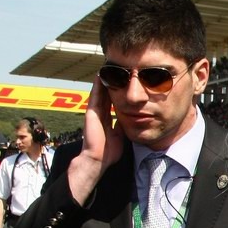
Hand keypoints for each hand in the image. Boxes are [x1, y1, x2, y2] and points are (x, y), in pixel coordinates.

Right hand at [67, 77, 125, 204]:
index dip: (119, 93)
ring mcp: (95, 113)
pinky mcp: (91, 113)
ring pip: (101, 93)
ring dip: (105, 81)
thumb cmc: (110, 151)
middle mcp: (101, 114)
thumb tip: (135, 119)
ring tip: (109, 69)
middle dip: (113, 84)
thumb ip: (125, 126)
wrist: (99, 159)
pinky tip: (101, 76)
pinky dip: (98, 86)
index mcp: (108, 119)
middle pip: (107, 95)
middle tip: (118, 71)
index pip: (114, 103)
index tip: (125, 83)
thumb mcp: (122, 135)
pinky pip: (95, 96)